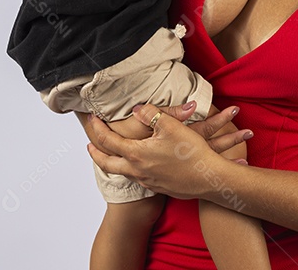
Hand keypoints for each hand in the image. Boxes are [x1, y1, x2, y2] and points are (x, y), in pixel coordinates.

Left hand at [82, 104, 251, 198]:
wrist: (208, 178)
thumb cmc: (190, 152)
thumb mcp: (170, 125)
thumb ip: (150, 114)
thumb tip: (136, 109)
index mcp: (136, 154)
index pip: (108, 140)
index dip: (97, 128)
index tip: (92, 119)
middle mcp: (137, 170)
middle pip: (107, 164)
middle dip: (96, 153)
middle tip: (89, 146)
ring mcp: (147, 181)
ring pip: (122, 172)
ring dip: (112, 162)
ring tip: (111, 155)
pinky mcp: (158, 187)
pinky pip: (137, 178)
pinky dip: (129, 169)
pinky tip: (137, 165)